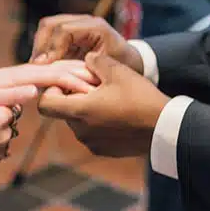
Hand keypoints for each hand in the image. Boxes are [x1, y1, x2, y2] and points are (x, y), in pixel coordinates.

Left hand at [0, 61, 97, 111]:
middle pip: (61, 68)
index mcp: (20, 76)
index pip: (53, 74)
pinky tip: (81, 84)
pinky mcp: (28, 81)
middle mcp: (27, 72)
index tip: (93, 88)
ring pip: (60, 70)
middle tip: (108, 81)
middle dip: (83, 73)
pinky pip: (54, 77)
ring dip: (80, 73)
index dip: (73, 80)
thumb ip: (10, 94)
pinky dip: (70, 77)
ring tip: (102, 80)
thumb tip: (33, 91)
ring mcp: (28, 75)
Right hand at [30, 14, 143, 74]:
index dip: (52, 48)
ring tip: (37, 67)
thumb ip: (86, 72)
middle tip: (36, 67)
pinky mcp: (69, 31)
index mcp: (95, 26)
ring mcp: (75, 23)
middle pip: (50, 24)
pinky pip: (49, 35)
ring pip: (46, 27)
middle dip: (40, 45)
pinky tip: (42, 66)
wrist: (132, 60)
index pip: (63, 30)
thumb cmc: (123, 67)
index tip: (44, 66)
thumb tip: (57, 80)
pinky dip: (43, 49)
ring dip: (39, 47)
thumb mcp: (107, 71)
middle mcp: (83, 20)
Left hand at [38, 52, 168, 158]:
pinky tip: (116, 113)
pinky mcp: (103, 150)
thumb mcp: (117, 71)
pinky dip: (96, 123)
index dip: (51, 90)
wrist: (164, 128)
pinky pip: (90, 133)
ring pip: (76, 122)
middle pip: (62, 111)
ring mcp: (91, 143)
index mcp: (80, 111)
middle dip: (72, 97)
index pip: (45, 104)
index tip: (68, 82)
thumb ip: (94, 61)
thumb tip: (84, 59)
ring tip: (108, 99)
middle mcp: (80, 131)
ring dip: (85, 110)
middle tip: (93, 86)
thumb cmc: (140, 97)